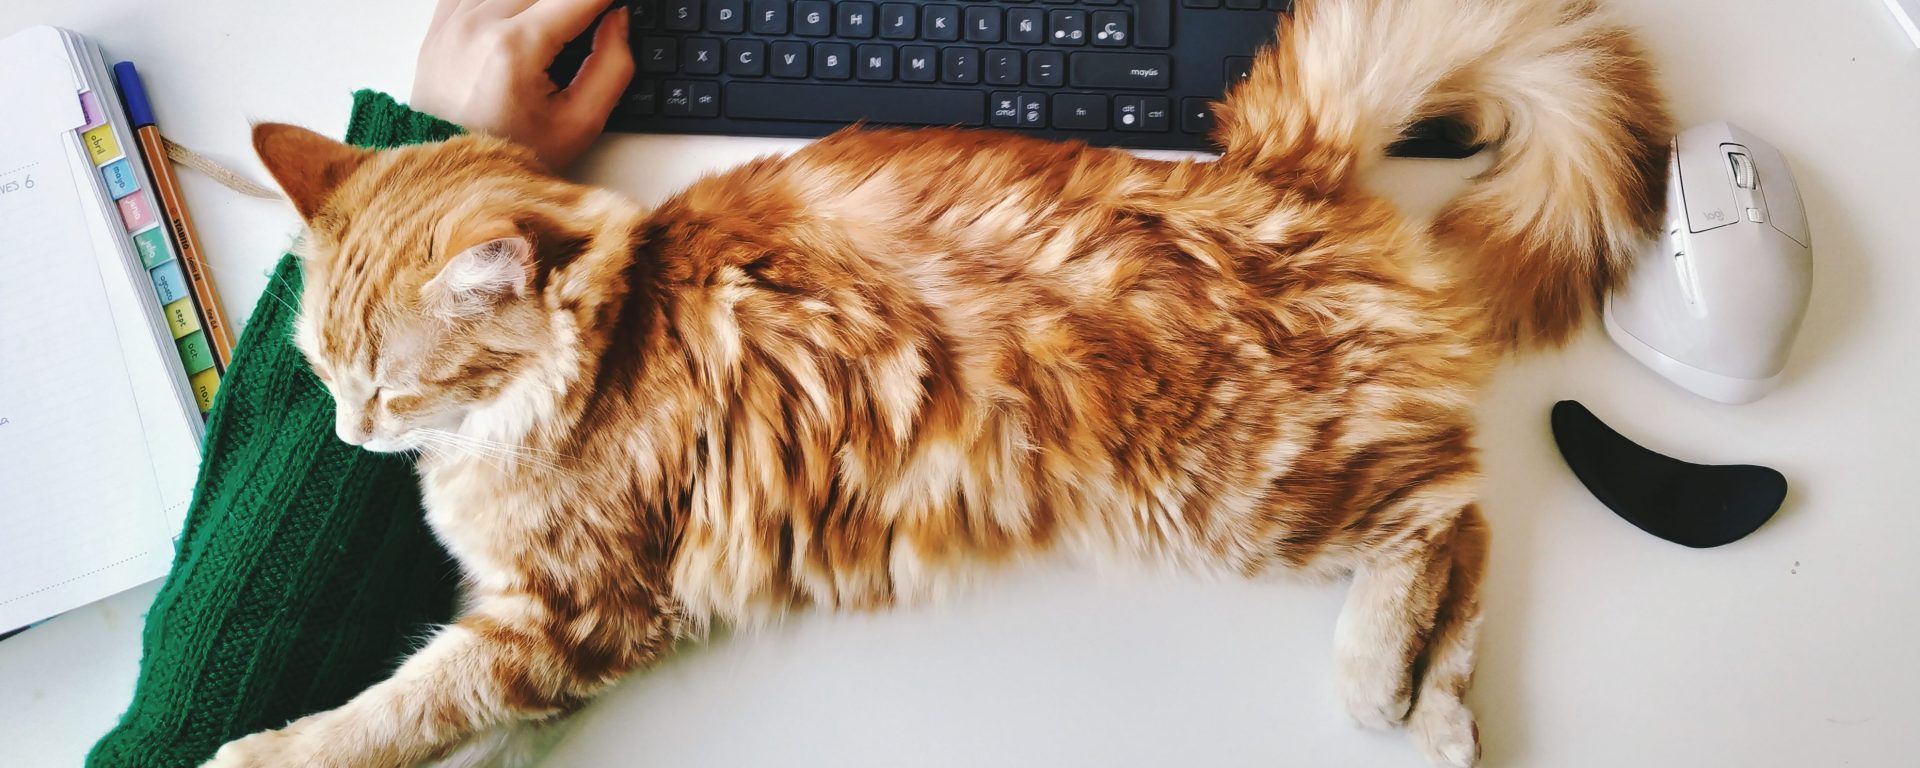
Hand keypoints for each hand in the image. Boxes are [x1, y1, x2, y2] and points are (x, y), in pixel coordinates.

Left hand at [411, 0, 634, 169]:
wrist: (454, 172)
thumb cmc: (513, 153)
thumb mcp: (581, 123)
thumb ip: (612, 66)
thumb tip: (618, 20)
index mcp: (516, 47)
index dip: (604, 0)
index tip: (615, 8)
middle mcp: (480, 23)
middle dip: (574, 6)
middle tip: (586, 29)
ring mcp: (454, 19)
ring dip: (541, 6)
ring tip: (553, 36)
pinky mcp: (441, 22)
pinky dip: (506, 3)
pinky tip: (520, 22)